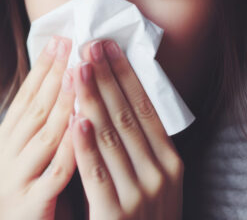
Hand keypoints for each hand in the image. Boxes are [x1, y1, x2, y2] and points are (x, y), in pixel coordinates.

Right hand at [0, 36, 76, 219]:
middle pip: (34, 108)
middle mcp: (2, 157)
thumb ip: (44, 130)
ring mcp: (13, 180)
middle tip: (72, 43)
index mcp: (2, 143)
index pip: (25, 97)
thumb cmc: (31, 201)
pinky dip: (72, 146)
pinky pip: (56, 171)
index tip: (60, 38)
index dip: (43, 68)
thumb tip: (68, 89)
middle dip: (55, 74)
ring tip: (80, 72)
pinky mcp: (29, 205)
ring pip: (44, 133)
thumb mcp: (29, 160)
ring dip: (64, 100)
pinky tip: (85, 125)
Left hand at [69, 39, 183, 218]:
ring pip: (112, 137)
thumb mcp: (154, 182)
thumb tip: (120, 100)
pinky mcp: (117, 216)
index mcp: (170, 163)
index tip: (108, 47)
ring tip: (78, 68)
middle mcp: (160, 175)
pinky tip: (75, 119)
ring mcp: (141, 196)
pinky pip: (98, 174)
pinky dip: (87, 145)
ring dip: (93, 99)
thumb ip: (141, 147)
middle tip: (89, 44)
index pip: (146, 109)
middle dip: (107, 77)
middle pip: (129, 115)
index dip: (125, 76)